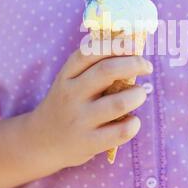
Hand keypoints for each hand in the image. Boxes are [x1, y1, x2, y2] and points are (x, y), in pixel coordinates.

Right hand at [32, 40, 152, 169]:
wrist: (41, 142)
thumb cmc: (66, 105)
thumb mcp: (69, 82)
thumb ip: (92, 67)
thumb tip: (129, 48)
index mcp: (66, 76)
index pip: (90, 52)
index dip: (115, 45)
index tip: (133, 45)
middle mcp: (71, 95)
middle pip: (107, 71)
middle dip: (134, 64)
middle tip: (147, 66)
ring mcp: (80, 120)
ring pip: (118, 103)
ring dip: (137, 95)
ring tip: (140, 94)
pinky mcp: (89, 143)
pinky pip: (121, 132)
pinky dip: (134, 123)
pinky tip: (133, 120)